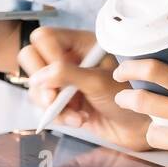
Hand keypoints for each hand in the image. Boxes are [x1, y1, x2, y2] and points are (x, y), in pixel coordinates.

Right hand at [18, 27, 151, 151]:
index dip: (47, 56)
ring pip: (34, 85)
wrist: (136, 128)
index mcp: (80, 43)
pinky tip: (79, 120)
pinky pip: (42, 105)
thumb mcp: (97, 82)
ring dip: (53, 104)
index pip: (45, 37)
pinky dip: (59, 116)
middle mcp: (68, 58)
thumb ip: (66, 75)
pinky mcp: (60, 100)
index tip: (57, 75)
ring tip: (75, 115)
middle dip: (42, 83)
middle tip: (54, 98)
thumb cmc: (126, 99)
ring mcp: (62, 80)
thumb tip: (37, 78)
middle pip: (31, 57)